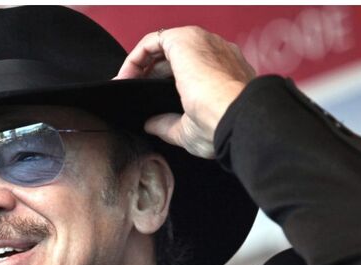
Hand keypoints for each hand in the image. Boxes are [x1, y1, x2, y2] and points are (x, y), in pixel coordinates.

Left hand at [115, 26, 255, 158]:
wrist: (234, 116)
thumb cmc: (222, 124)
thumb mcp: (191, 130)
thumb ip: (169, 125)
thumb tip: (151, 125)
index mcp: (226, 72)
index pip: (192, 71)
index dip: (164, 84)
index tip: (148, 101)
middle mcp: (216, 53)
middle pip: (175, 59)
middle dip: (150, 76)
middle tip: (133, 94)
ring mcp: (202, 43)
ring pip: (163, 47)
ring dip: (141, 65)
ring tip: (126, 85)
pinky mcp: (184, 38)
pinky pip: (152, 41)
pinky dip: (136, 57)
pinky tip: (125, 76)